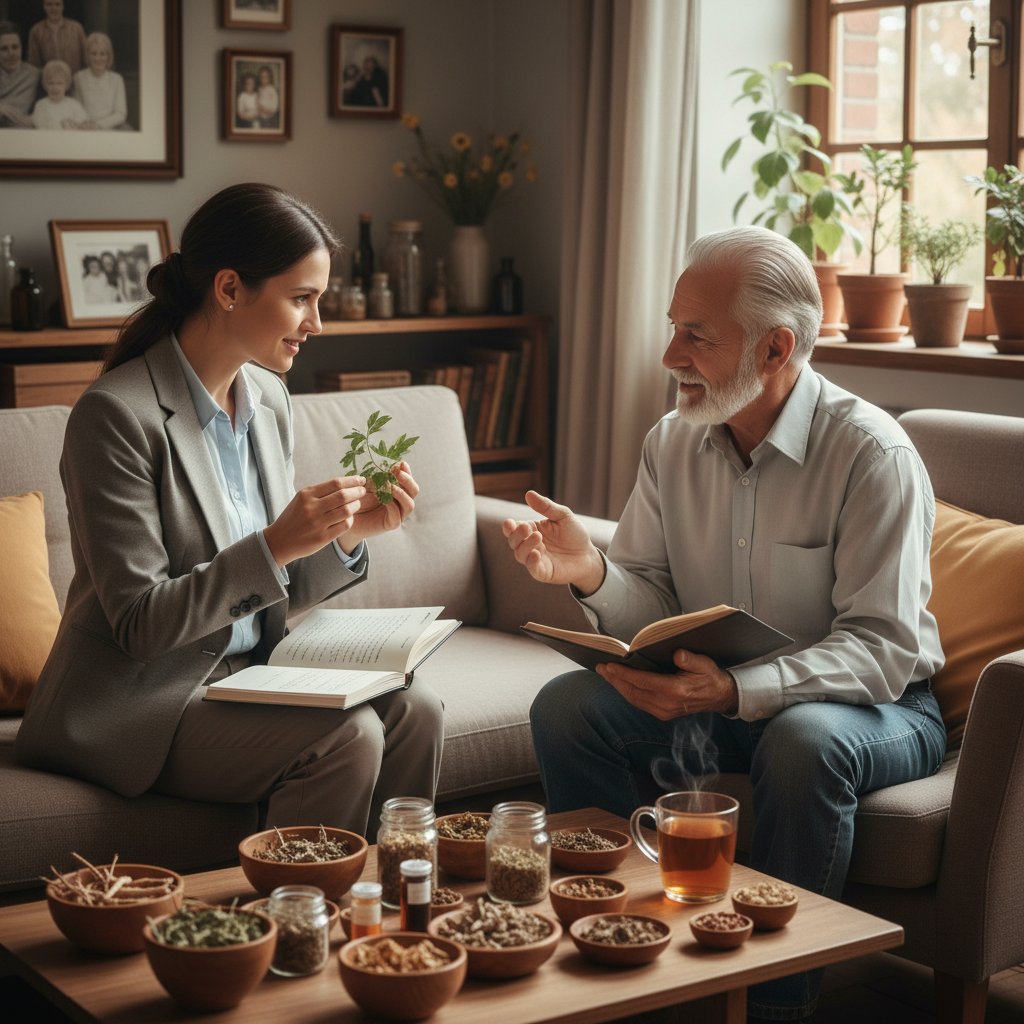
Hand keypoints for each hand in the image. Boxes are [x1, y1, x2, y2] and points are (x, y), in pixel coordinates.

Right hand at [263, 476, 366, 566]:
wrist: (279, 540)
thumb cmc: (294, 517)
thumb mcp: (301, 499)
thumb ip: (321, 492)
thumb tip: (346, 483)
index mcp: (306, 494)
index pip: (336, 483)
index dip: (352, 481)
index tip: (361, 480)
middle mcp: (311, 507)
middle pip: (343, 496)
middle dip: (357, 492)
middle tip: (363, 491)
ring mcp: (317, 523)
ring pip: (346, 511)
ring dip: (356, 506)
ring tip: (357, 504)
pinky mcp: (322, 538)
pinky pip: (344, 526)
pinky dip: (350, 520)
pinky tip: (349, 518)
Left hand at [342, 461, 418, 550]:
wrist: (348, 516)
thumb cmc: (358, 498)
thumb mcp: (368, 483)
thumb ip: (379, 475)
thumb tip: (391, 464)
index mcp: (398, 490)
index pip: (408, 480)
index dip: (407, 471)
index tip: (400, 463)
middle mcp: (401, 502)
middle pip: (414, 491)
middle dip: (408, 481)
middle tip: (398, 474)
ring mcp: (398, 514)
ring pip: (409, 505)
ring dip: (401, 493)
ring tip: (390, 486)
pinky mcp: (391, 524)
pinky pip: (397, 517)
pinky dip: (393, 507)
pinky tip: (385, 500)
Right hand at [502, 490, 604, 592]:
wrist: (588, 554)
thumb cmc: (574, 534)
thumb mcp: (563, 516)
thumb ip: (546, 507)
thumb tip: (528, 494)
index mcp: (531, 530)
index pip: (513, 528)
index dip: (509, 526)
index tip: (510, 523)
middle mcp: (530, 545)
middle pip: (513, 541)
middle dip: (516, 535)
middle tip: (526, 528)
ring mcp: (535, 559)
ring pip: (520, 555)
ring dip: (526, 546)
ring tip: (538, 537)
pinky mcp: (543, 572)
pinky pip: (532, 568)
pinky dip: (531, 561)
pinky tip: (537, 553)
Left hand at [596, 649, 738, 719]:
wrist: (719, 697)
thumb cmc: (710, 677)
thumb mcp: (705, 664)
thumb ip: (691, 660)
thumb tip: (677, 654)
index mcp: (675, 691)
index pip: (643, 682)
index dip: (624, 674)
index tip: (609, 665)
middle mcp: (666, 704)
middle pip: (633, 692)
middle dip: (614, 679)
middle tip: (599, 667)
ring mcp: (663, 712)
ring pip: (634, 699)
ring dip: (618, 686)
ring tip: (605, 674)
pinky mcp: (662, 713)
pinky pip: (639, 703)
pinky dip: (627, 692)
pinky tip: (620, 683)